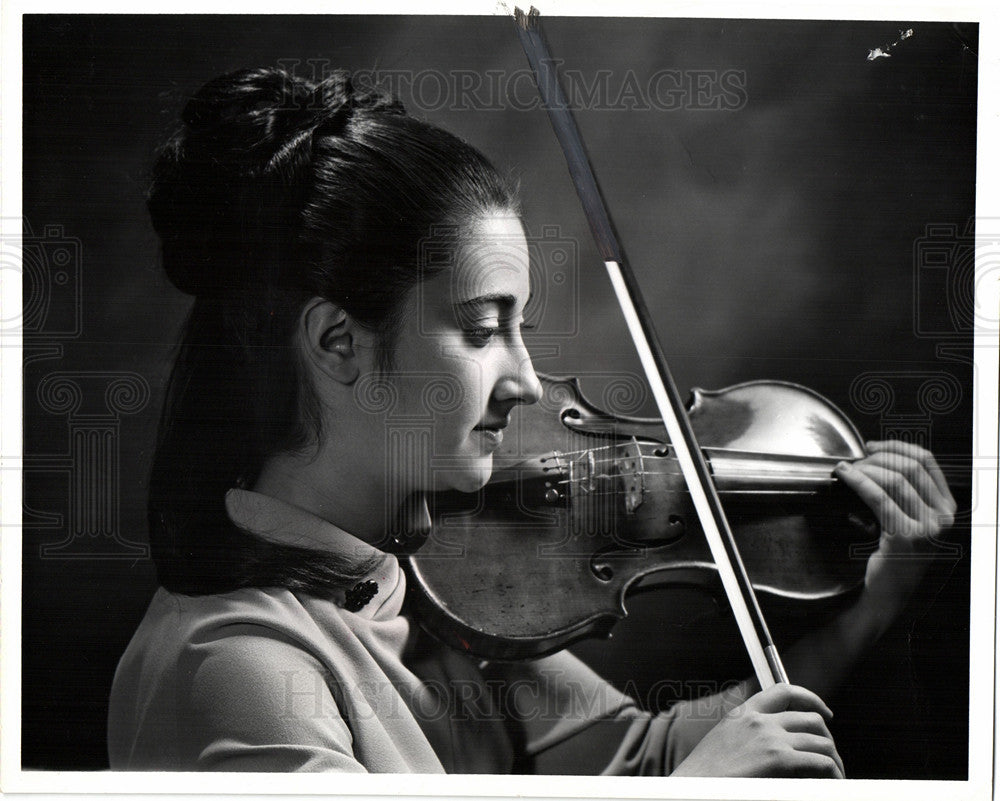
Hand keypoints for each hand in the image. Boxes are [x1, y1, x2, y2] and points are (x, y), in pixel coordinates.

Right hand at [671, 683, 843, 777]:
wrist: (691, 786)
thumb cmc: (704, 776)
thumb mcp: (725, 744)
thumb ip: (750, 737)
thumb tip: (781, 746)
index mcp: (744, 713)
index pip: (785, 691)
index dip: (811, 699)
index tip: (825, 713)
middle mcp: (759, 720)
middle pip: (811, 719)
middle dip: (827, 738)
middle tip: (830, 758)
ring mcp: (770, 738)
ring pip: (822, 743)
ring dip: (833, 760)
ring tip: (834, 776)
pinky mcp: (779, 759)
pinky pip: (821, 763)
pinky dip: (833, 773)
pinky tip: (832, 783)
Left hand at [835, 440, 956, 620]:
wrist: (888, 593)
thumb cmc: (893, 554)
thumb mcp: (907, 518)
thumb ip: (902, 493)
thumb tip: (875, 457)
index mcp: (947, 507)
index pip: (927, 462)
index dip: (897, 447)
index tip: (873, 445)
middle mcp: (944, 517)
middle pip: (909, 467)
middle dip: (877, 458)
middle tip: (855, 461)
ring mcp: (929, 528)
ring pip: (894, 480)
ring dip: (865, 469)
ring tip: (846, 470)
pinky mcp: (906, 536)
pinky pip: (878, 497)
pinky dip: (858, 481)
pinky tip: (844, 476)